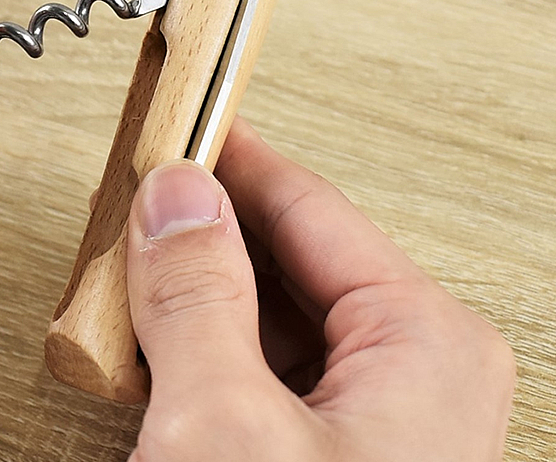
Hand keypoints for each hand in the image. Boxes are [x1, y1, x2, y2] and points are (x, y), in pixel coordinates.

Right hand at [125, 119, 514, 460]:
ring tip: (129, 286)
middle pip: (290, 258)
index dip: (227, 161)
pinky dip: (208, 357)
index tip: (170, 126)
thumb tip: (177, 199)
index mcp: (427, 344)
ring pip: (274, 318)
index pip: (308, 205)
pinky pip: (270, 373)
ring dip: (198, 301)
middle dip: (203, 236)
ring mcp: (384, 419)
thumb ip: (196, 301)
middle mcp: (420, 374)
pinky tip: (157, 356)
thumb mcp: (226, 427)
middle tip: (129, 209)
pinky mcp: (341, 452)